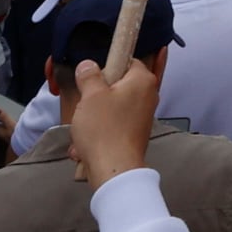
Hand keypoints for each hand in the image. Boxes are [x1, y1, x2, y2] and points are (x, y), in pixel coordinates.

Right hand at [67, 56, 160, 189]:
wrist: (114, 170)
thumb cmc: (104, 128)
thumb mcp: (91, 95)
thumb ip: (89, 76)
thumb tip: (88, 65)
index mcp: (143, 81)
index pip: (127, 61)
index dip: (108, 67)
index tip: (92, 78)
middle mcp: (148, 97)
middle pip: (118, 86)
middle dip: (96, 97)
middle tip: (85, 106)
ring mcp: (142, 118)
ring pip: (112, 109)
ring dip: (93, 119)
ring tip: (83, 130)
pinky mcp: (134, 136)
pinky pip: (113, 127)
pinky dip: (99, 134)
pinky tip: (84, 146)